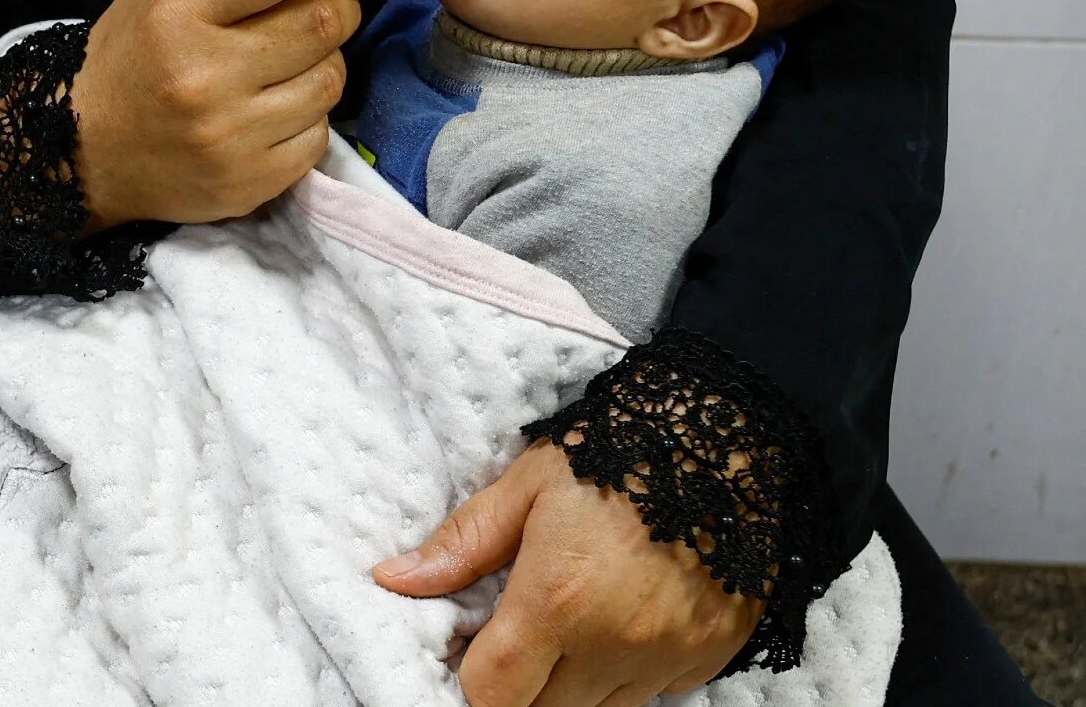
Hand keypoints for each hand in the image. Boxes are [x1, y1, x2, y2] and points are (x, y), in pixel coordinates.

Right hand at [73, 0, 393, 230]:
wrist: (83, 159)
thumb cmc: (123, 65)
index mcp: (179, 17)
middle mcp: (206, 76)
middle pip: (322, 24)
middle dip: (339, 7)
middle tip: (326, 6)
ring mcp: (231, 135)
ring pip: (330, 81)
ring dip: (324, 64)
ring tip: (290, 64)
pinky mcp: (249, 182)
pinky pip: (318, 137)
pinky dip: (309, 118)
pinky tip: (277, 111)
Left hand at [372, 441, 760, 706]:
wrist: (726, 437)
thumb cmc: (617, 452)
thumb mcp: (528, 485)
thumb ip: (463, 544)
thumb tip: (392, 580)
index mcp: (557, 601)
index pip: (492, 694)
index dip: (473, 678)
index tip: (472, 647)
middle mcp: (613, 645)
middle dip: (520, 686)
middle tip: (520, 633)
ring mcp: (667, 657)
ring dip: (573, 684)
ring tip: (574, 621)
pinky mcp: (708, 656)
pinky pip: (652, 693)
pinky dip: (629, 674)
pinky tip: (625, 621)